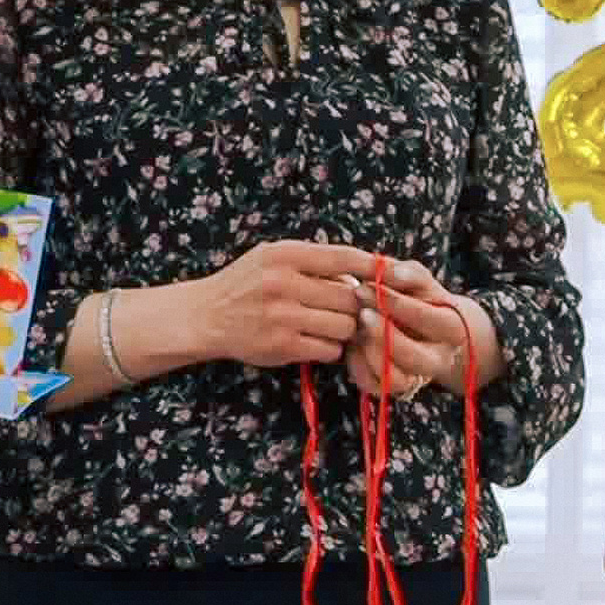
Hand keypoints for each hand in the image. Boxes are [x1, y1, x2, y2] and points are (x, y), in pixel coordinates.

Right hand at [202, 241, 372, 368]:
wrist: (205, 316)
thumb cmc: (247, 283)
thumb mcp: (274, 257)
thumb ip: (315, 261)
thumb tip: (368, 270)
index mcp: (285, 255)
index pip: (343, 257)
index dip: (375, 266)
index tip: (399, 273)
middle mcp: (283, 283)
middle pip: (351, 298)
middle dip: (358, 306)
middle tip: (353, 309)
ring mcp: (282, 316)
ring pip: (345, 326)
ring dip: (346, 329)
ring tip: (330, 324)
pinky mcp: (281, 346)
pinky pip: (329, 349)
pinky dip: (330, 348)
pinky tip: (316, 341)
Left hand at [345, 259, 500, 400]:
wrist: (426, 331)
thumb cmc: (420, 299)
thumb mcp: (420, 281)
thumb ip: (408, 273)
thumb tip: (388, 271)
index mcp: (452, 329)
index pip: (430, 320)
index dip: (397, 304)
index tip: (366, 286)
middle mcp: (438, 359)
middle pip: (413, 357)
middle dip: (383, 334)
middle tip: (361, 312)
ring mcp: (416, 378)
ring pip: (393, 378)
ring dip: (369, 352)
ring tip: (355, 328)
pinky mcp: (393, 389)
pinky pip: (372, 385)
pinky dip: (357, 364)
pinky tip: (352, 342)